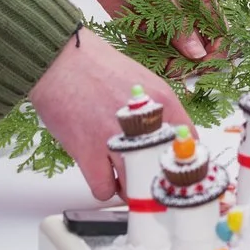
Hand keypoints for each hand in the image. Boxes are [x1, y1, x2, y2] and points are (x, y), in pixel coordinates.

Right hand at [28, 30, 192, 200]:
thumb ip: (158, 110)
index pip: (190, 142)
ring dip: (131, 189)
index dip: (183, 160)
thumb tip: (167, 138)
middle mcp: (142, 123)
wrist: (59, 59)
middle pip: (163, 172)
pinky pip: (103, 190)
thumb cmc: (96, 66)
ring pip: (134, 187)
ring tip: (125, 181)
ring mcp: (115, 139)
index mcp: (162, 101)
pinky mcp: (87, 152)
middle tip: (149, 182)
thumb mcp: (141, 81)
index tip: (176, 168)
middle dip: (156, 181)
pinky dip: (104, 188)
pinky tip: (102, 176)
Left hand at [45, 0, 215, 60]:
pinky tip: (147, 65)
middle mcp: (183, 12)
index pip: (217, 28)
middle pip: (197, 45)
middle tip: (179, 71)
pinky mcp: (140, 28)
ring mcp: (162, 21)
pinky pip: (149, 50)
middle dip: (191, 62)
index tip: (204, 64)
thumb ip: (178, 22)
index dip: (216, 49)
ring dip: (170, 64)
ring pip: (174, 52)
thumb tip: (198, 53)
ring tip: (163, 70)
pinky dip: (149, 60)